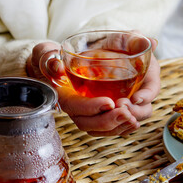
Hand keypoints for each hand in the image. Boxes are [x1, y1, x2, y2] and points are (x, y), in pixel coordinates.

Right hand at [26, 36, 159, 135]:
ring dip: (118, 127)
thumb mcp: (47, 52)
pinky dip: (123, 128)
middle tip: (126, 112)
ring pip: (101, 129)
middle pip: (89, 124)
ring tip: (133, 118)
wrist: (61, 63)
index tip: (110, 101)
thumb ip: (48, 56)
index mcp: (63, 95)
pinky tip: (135, 121)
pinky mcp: (98, 115)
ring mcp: (87, 114)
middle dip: (108, 121)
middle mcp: (75, 109)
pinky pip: (109, 128)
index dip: (92, 107)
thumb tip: (56, 65)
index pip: (75, 106)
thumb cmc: (54, 57)